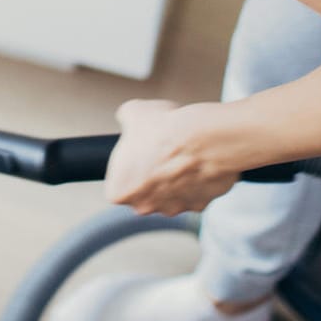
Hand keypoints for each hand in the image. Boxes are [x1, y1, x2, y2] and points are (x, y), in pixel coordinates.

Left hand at [104, 99, 240, 214]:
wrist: (204, 140)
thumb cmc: (165, 131)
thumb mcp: (134, 112)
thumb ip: (126, 118)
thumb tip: (129, 115)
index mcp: (120, 191)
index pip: (117, 181)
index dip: (128, 163)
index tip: (138, 151)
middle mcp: (144, 206)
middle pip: (142, 191)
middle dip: (150, 174)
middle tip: (159, 151)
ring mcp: (173, 208)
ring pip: (169, 194)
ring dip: (173, 178)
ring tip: (180, 153)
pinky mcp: (199, 205)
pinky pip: (194, 193)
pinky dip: (195, 180)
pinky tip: (196, 161)